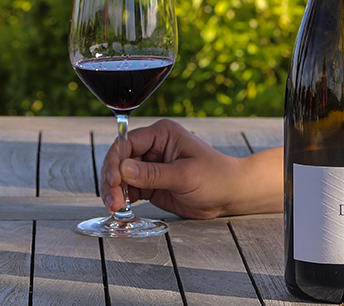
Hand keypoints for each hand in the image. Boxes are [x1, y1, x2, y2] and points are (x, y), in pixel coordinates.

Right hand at [100, 119, 281, 218]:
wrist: (231, 194)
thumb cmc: (216, 177)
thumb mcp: (184, 175)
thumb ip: (152, 173)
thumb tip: (123, 169)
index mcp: (162, 134)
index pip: (127, 143)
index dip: (115, 161)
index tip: (112, 181)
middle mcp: (153, 147)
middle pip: (120, 160)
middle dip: (112, 180)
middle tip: (112, 201)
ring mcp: (150, 166)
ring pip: (122, 176)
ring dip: (115, 191)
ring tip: (115, 208)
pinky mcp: (151, 184)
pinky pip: (130, 189)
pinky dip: (123, 199)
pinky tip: (121, 208)